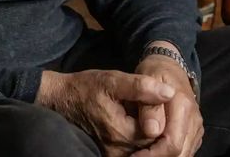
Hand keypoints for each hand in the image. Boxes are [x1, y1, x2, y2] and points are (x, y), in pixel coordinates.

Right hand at [37, 69, 176, 156]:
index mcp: (121, 133)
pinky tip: (135, 122)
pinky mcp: (110, 155)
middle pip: (152, 144)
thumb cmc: (85, 88)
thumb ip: (141, 87)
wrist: (60, 99)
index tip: (158, 100)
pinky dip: (139, 138)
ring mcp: (112, 155)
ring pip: (144, 149)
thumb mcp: (112, 80)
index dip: (163, 116)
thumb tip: (169, 92)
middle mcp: (118, 151)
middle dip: (156, 125)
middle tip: (149, 105)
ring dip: (148, 133)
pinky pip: (134, 151)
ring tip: (140, 112)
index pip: (159, 132)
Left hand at [131, 43, 203, 156]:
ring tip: (142, 153)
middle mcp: (194, 119)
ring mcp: (196, 127)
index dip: (152, 155)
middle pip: (180, 154)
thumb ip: (149, 106)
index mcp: (183, 107)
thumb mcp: (147, 81)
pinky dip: (169, 154)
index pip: (172, 144)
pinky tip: (153, 150)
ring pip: (184, 154)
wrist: (170, 66)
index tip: (134, 156)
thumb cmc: (155, 72)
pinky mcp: (194, 132)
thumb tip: (152, 131)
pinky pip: (185, 151)